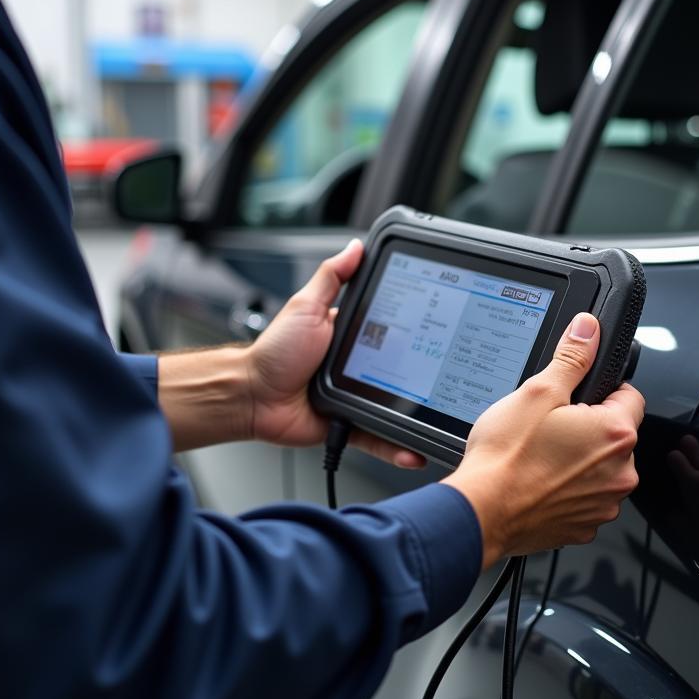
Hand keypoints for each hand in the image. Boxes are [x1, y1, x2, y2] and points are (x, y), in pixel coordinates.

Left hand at [246, 239, 424, 468]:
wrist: (252, 396)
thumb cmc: (274, 353)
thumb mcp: (305, 306)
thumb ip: (331, 277)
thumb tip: (355, 247)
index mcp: (351, 336)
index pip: (392, 331)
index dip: (415, 332)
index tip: (439, 333)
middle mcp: (358, 367)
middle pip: (401, 371)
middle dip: (424, 378)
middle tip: (446, 381)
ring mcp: (356, 397)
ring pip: (395, 409)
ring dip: (416, 418)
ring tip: (440, 421)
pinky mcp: (350, 425)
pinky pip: (378, 438)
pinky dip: (396, 447)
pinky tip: (413, 451)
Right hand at [444, 313, 643, 568]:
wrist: (481, 511)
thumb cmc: (506, 458)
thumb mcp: (537, 392)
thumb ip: (572, 358)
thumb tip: (589, 330)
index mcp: (615, 434)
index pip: (631, 396)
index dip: (602, 390)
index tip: (577, 397)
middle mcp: (620, 473)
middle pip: (615, 435)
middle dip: (588, 428)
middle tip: (549, 427)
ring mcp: (604, 504)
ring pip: (599, 469)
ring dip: (578, 461)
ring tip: (540, 456)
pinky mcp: (585, 527)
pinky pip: (584, 499)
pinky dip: (566, 490)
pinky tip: (538, 481)